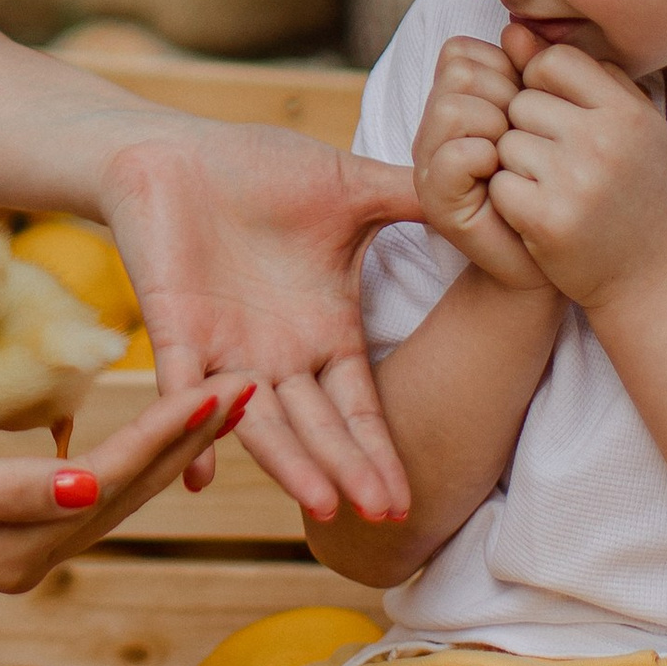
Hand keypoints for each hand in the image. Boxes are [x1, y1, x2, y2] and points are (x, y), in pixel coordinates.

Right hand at [0, 384, 250, 593]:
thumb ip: (7, 489)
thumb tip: (91, 490)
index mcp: (16, 552)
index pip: (110, 485)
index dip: (166, 436)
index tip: (216, 389)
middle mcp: (30, 557)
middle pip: (128, 493)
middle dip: (189, 439)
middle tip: (248, 385)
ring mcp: (20, 543)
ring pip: (115, 490)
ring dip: (168, 444)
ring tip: (219, 401)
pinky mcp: (9, 521)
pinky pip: (88, 486)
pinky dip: (129, 452)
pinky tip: (155, 430)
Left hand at [96, 118, 422, 529]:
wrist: (174, 151)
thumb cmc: (258, 169)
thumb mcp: (352, 186)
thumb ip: (415, 200)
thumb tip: (492, 205)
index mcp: (324, 331)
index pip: (357, 408)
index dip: (378, 451)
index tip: (403, 499)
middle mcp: (278, 355)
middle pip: (318, 428)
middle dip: (348, 470)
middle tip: (381, 515)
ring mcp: (225, 349)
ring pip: (260, 420)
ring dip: (289, 463)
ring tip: (322, 503)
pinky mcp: (176, 329)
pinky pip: (181, 387)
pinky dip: (191, 425)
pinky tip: (199, 472)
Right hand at [414, 37, 549, 291]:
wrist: (565, 256)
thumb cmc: (565, 186)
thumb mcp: (555, 119)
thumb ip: (534, 73)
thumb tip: (518, 28)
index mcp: (458, 102)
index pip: (460, 51)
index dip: (504, 69)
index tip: (531, 106)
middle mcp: (435, 129)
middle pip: (457, 73)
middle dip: (504, 97)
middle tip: (526, 137)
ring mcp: (430, 163)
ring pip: (453, 107)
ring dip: (496, 128)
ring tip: (515, 157)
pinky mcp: (436, 200)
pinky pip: (456, 155)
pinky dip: (487, 159)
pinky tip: (505, 178)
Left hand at [486, 45, 666, 310]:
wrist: (645, 276)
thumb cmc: (631, 191)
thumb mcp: (625, 126)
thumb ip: (575, 74)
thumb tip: (511, 32)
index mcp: (628, 112)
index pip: (553, 61)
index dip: (541, 85)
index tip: (557, 118)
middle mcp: (606, 141)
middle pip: (522, 102)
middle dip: (528, 130)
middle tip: (559, 164)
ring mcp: (577, 181)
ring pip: (505, 142)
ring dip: (516, 166)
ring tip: (551, 188)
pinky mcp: (548, 219)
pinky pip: (498, 183)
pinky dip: (508, 199)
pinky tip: (538, 212)